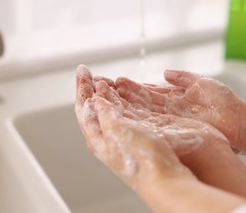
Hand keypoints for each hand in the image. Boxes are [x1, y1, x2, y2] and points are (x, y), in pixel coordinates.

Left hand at [75, 65, 192, 188]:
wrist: (164, 175)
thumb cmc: (139, 158)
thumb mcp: (116, 130)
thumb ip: (104, 113)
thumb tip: (94, 99)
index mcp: (98, 137)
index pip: (84, 108)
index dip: (82, 88)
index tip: (83, 71)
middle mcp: (108, 136)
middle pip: (94, 107)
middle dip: (91, 88)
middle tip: (88, 72)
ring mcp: (124, 134)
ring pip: (110, 109)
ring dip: (106, 92)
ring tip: (103, 79)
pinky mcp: (139, 133)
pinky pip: (126, 112)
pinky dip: (122, 99)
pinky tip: (122, 92)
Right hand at [116, 70, 244, 146]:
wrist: (238, 120)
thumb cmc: (224, 101)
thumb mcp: (200, 82)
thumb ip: (182, 77)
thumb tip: (165, 73)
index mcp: (173, 96)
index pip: (146, 90)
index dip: (131, 86)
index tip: (115, 81)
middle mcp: (167, 109)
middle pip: (139, 100)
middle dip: (121, 95)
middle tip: (102, 88)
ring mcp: (168, 118)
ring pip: (140, 110)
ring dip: (123, 104)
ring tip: (106, 96)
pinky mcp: (171, 127)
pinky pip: (150, 120)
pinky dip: (135, 115)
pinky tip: (121, 110)